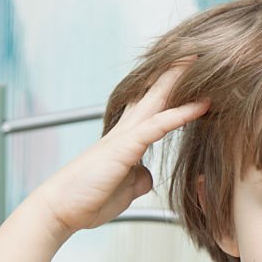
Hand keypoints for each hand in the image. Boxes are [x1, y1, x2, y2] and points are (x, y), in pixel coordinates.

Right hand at [31, 61, 209, 240]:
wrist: (60, 209)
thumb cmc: (88, 199)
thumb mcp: (124, 189)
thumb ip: (137, 178)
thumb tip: (147, 174)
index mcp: (126, 140)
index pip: (154, 108)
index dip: (172, 91)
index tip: (193, 76)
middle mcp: (125, 131)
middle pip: (155, 93)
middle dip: (175, 73)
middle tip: (196, 51)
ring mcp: (124, 137)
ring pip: (158, 101)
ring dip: (180, 81)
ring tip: (201, 61)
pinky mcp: (124, 149)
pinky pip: (157, 126)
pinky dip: (180, 114)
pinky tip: (201, 105)